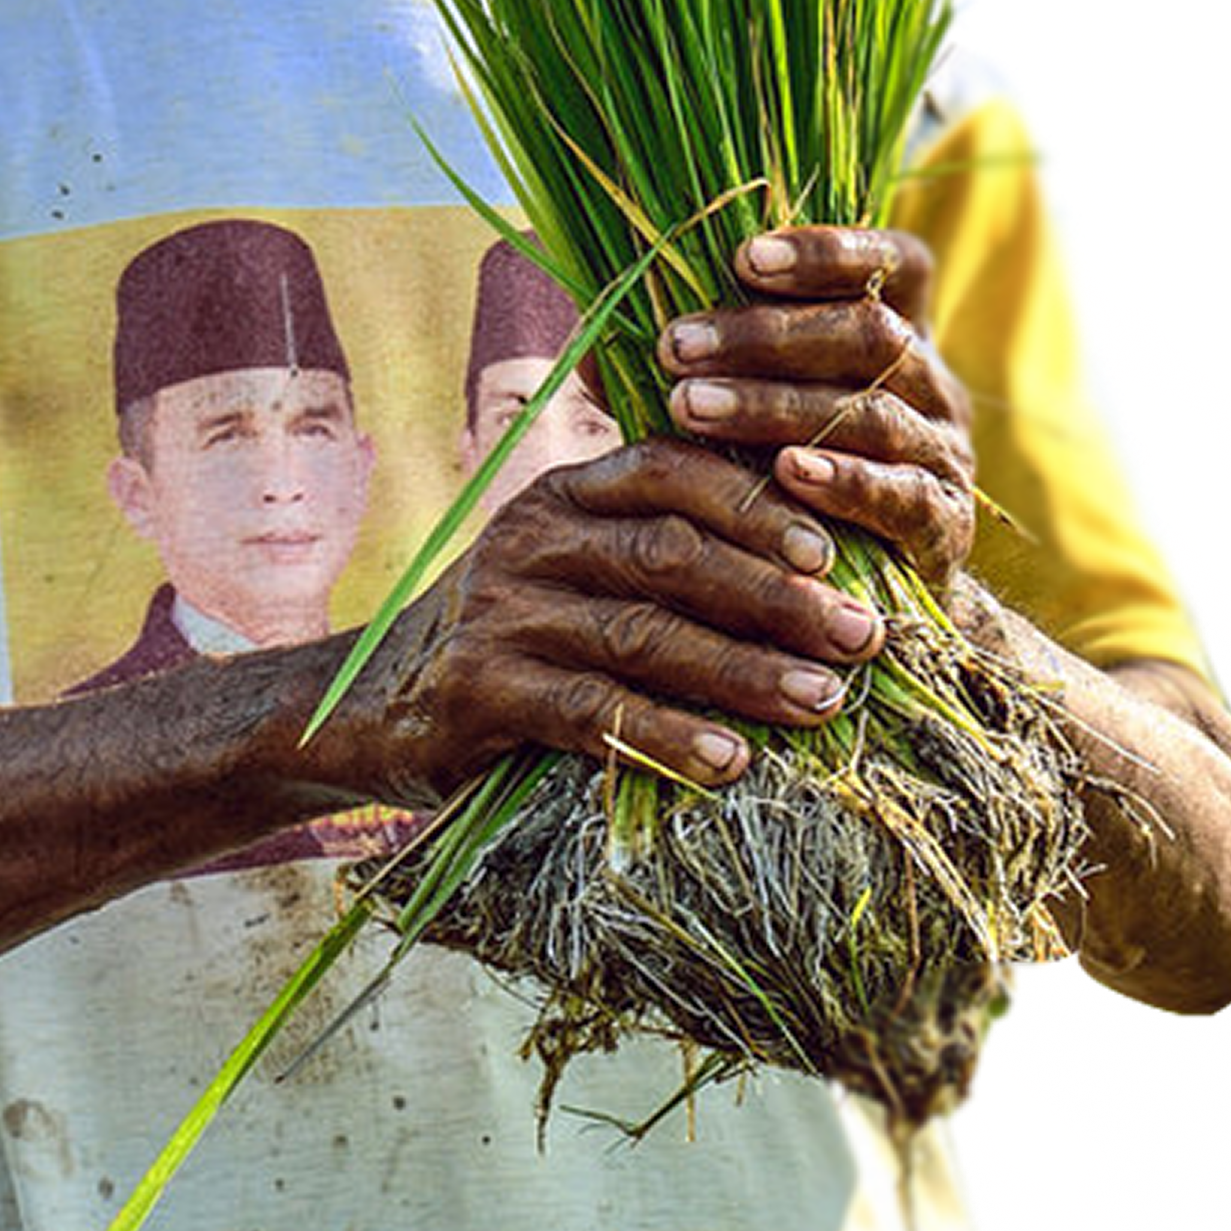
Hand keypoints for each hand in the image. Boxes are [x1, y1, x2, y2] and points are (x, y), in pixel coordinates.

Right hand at [379, 435, 888, 792]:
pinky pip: (589, 710)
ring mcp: (500, 612)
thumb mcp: (572, 570)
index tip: (832, 551)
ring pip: (642, 633)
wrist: (370, 707)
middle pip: (670, 553)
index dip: (753, 504)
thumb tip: (818, 564)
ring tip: (823, 700)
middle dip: (776, 595)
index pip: (666, 470)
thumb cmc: (512, 640)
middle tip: (860, 635)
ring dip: (743, 669)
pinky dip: (664, 736)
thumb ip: (658, 550)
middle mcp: (529, 539)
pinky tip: (728, 760)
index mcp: (563, 496)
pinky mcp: (477, 688)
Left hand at [656, 225, 976, 592]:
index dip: (827, 251)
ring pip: (871, 411)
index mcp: (896, 330)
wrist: (855, 590)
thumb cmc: (777, 474)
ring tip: (690, 408)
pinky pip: (901, 492)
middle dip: (766, 335)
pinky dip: (844, 480)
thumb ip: (690, 366)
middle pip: (870, 333)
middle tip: (676, 347)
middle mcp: (932, 382)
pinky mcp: (944, 522)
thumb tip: (596, 336)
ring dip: (775, 405)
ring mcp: (944, 451)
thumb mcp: (742, 408)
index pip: (891, 263)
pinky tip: (787, 471)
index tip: (743, 258)